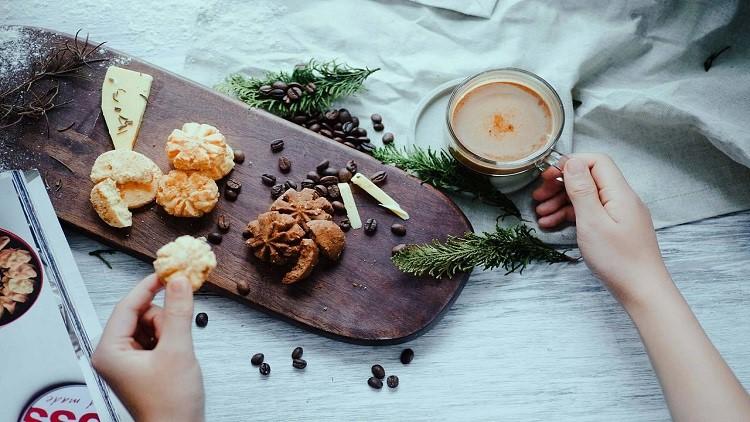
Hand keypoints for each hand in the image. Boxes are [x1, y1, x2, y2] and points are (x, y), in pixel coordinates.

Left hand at [92, 274, 203, 421]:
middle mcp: (113, 355)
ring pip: (150, 326)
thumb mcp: (177, 350)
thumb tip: (179, 281)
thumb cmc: (170, 405)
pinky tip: (176, 356)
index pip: (126, 306)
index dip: (149, 287)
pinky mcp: (141, 367)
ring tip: (176, 352)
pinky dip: (168, 340)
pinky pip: (155, 339)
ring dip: (167, 331)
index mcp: (109, 351)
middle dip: (162, 318)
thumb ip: (178, 311)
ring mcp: (127, 362)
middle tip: (178, 327)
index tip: (167, 271)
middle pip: (139, 315)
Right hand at [533, 154, 669, 305]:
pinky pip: (590, 213)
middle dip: (561, 184)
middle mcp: (622, 198)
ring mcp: (619, 213)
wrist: (642, 291)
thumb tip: (573, 162)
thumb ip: (582, 190)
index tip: (548, 177)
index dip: (570, 164)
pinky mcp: (616, 227)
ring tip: (540, 214)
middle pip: (588, 178)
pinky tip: (553, 224)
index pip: (595, 161)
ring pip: (586, 196)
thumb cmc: (619, 260)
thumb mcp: (592, 222)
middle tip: (539, 196)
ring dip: (561, 201)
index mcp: (620, 193)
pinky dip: (571, 215)